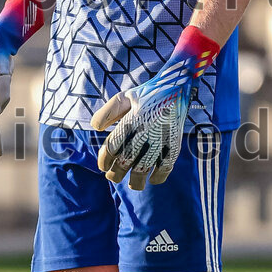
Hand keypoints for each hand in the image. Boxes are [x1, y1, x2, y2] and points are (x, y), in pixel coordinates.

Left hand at [91, 60, 193, 190]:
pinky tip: (153, 179)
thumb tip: (95, 128)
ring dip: (137, 181)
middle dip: (116, 173)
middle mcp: (144, 132)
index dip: (104, 160)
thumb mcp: (125, 97)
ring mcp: (161, 140)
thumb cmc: (147, 94)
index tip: (103, 166)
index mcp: (131, 121)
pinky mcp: (174, 145)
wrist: (177, 87)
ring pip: (145, 168)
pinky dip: (159, 177)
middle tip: (112, 177)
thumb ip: (108, 112)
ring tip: (133, 185)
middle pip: (126, 161)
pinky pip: (166, 167)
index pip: (112, 147)